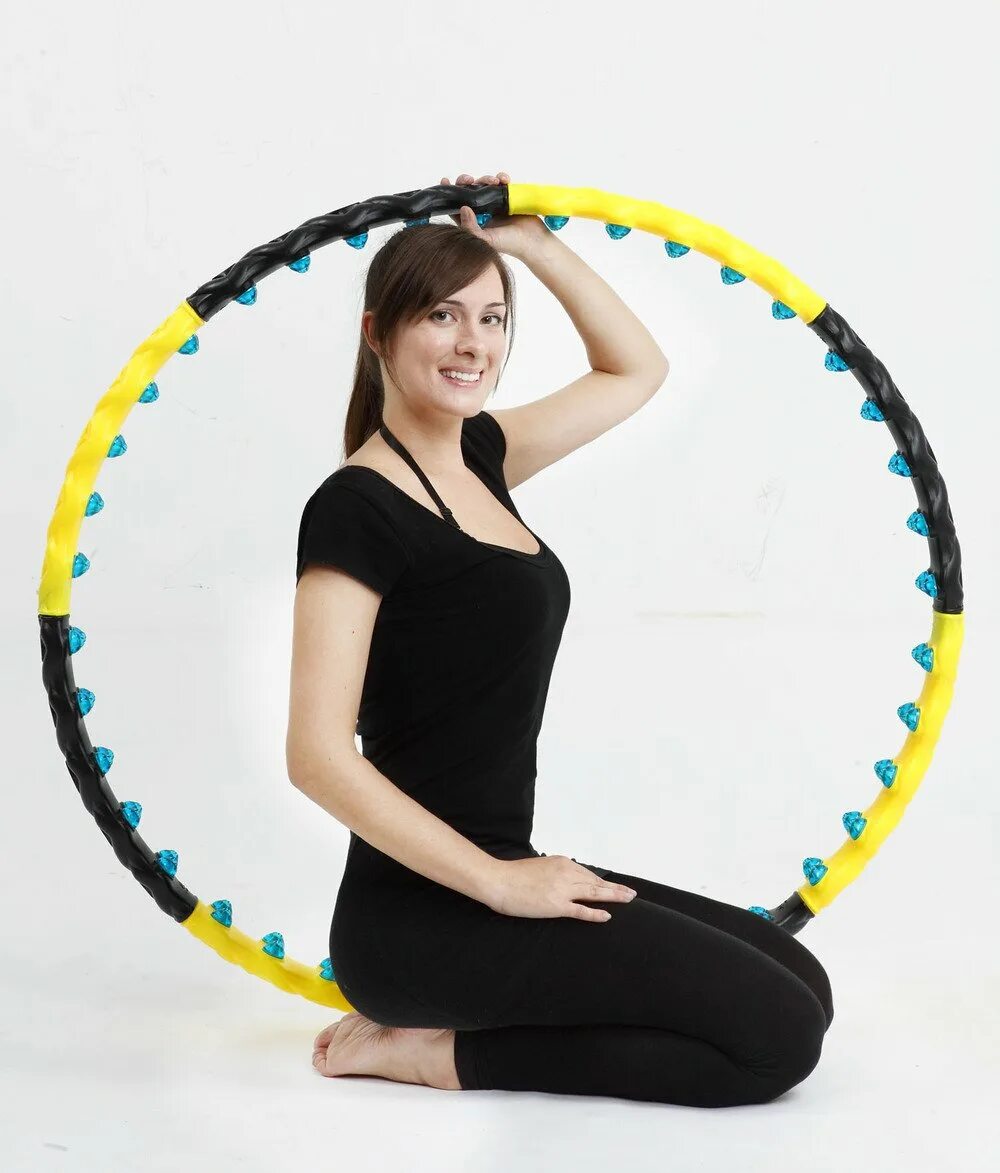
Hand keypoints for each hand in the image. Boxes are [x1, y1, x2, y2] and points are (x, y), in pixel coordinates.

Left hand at [440, 170, 550, 260]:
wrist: (534, 242)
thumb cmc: (510, 244)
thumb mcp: (487, 240)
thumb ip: (471, 228)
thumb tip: (463, 208)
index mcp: (474, 222)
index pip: (457, 207)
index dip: (450, 194)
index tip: (445, 181)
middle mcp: (483, 211)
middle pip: (469, 192)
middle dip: (467, 182)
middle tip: (470, 179)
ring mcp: (495, 203)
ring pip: (485, 185)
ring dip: (486, 179)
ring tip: (494, 182)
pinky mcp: (508, 197)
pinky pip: (502, 183)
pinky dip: (502, 177)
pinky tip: (504, 180)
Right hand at [482, 854, 637, 921]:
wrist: (499, 880)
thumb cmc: (513, 875)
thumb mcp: (539, 866)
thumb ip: (554, 872)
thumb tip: (562, 879)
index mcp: (562, 862)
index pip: (587, 873)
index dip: (601, 881)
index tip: (611, 885)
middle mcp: (566, 873)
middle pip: (596, 882)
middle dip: (615, 888)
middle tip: (631, 893)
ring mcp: (563, 890)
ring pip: (594, 893)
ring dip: (613, 896)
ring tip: (627, 900)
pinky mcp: (557, 905)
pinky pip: (581, 910)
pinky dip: (595, 913)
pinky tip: (607, 915)